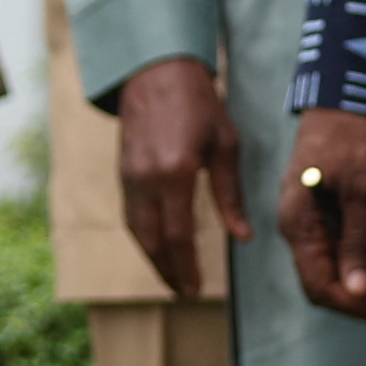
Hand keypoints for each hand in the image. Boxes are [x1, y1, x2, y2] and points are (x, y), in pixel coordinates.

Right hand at [112, 55, 246, 300]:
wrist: (157, 72)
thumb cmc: (199, 104)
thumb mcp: (225, 145)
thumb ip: (230, 195)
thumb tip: (243, 237)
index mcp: (175, 172)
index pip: (178, 235)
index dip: (186, 266)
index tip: (196, 289)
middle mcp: (146, 179)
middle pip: (152, 241)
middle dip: (167, 271)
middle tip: (184, 292)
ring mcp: (129, 177)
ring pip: (137, 232)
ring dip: (153, 259)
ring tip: (172, 277)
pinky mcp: (123, 173)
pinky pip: (130, 216)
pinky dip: (144, 238)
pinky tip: (158, 247)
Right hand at [275, 105, 365, 324]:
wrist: (347, 98)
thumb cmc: (354, 139)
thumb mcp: (363, 191)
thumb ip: (359, 242)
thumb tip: (358, 291)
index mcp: (299, 224)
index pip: (323, 287)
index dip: (360, 307)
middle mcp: (297, 229)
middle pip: (326, 285)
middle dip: (365, 300)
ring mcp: (308, 223)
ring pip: (333, 272)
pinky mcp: (322, 216)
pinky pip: (338, 253)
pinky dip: (364, 263)